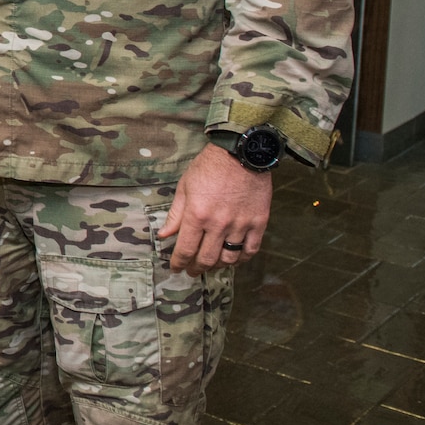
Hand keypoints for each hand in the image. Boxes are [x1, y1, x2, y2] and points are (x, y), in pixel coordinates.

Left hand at [157, 144, 272, 274]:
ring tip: (211, 264)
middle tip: (192, 271)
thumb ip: (176, 214)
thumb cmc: (209, 167)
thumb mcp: (185, 187)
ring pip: (229, 258)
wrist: (241, 152)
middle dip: (196, 268)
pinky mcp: (259, 222)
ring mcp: (241, 224)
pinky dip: (241, 259)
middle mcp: (219, 224)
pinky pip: (251, 250)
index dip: (179, 262)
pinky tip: (234, 258)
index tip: (176, 268)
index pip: (186, 249)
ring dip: (218, 265)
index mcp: (197, 215)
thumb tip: (165, 235)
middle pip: (207, 258)